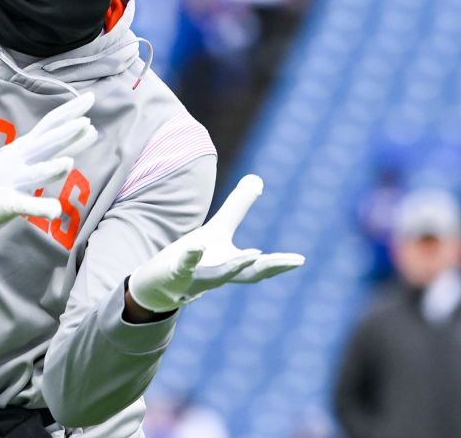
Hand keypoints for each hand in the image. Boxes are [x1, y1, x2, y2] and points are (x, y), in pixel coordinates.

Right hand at [0, 92, 96, 233]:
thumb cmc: (5, 174)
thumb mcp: (37, 155)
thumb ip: (66, 146)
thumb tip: (93, 129)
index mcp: (28, 146)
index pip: (51, 123)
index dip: (70, 111)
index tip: (90, 98)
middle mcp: (20, 158)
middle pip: (44, 144)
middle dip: (63, 134)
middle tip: (85, 122)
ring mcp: (13, 180)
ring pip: (34, 173)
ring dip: (50, 169)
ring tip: (69, 163)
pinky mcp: (6, 203)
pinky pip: (23, 206)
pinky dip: (38, 207)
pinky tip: (55, 211)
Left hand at [128, 174, 305, 312]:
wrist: (160, 281)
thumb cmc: (195, 256)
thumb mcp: (219, 228)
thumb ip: (238, 207)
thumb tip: (257, 179)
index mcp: (232, 265)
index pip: (260, 268)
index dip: (280, 264)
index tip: (300, 260)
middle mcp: (218, 276)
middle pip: (247, 276)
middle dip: (269, 268)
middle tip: (290, 262)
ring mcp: (196, 279)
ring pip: (218, 277)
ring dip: (236, 266)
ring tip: (255, 254)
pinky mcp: (173, 275)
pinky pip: (182, 268)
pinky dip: (190, 259)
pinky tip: (196, 247)